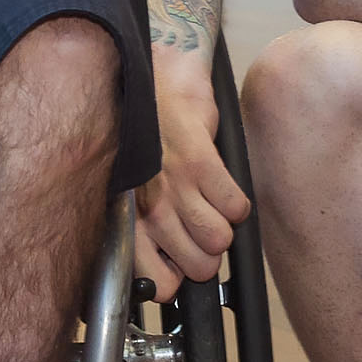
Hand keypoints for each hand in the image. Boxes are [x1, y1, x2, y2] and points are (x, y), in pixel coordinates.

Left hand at [135, 48, 248, 286]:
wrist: (150, 79)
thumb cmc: (138, 136)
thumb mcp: (125, 188)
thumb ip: (134, 227)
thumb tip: (157, 270)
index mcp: (125, 219)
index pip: (156, 282)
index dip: (175, 281)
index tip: (178, 268)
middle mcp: (146, 207)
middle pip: (199, 267)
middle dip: (206, 257)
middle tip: (201, 236)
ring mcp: (173, 185)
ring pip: (220, 241)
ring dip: (223, 230)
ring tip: (212, 210)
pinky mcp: (199, 160)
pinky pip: (236, 207)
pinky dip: (237, 204)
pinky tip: (222, 190)